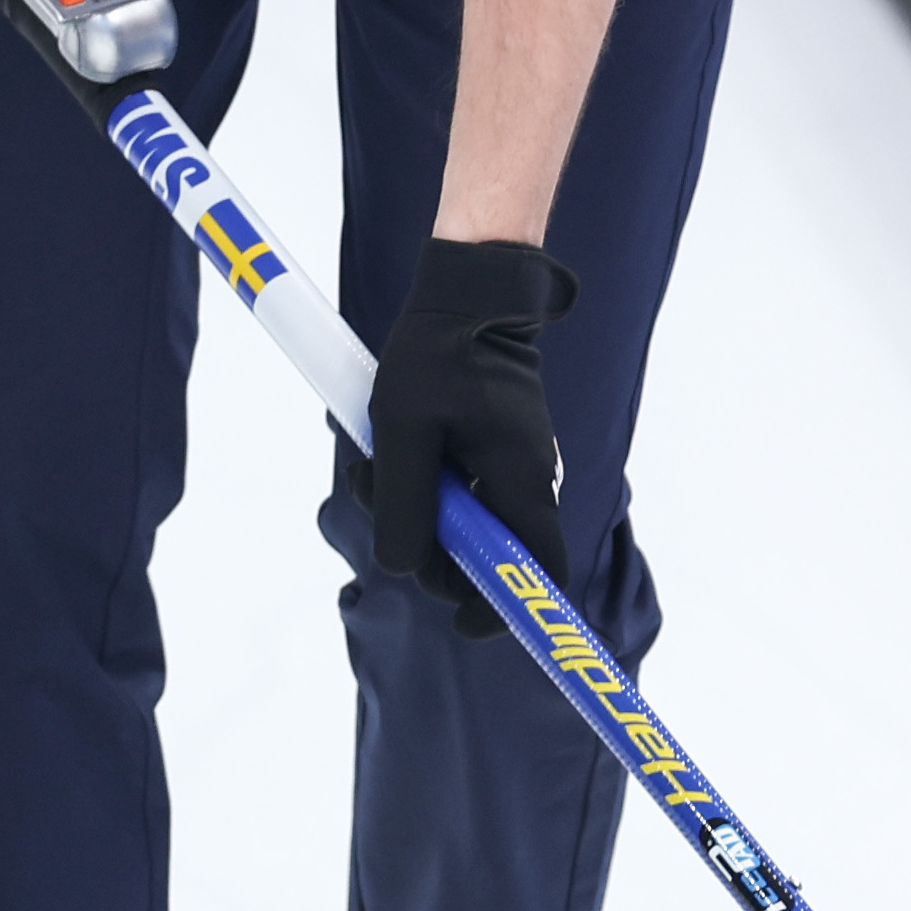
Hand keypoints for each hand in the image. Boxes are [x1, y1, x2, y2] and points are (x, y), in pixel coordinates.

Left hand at [366, 239, 574, 631]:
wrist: (467, 291)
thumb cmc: (438, 354)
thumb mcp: (404, 433)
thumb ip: (405, 505)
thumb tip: (406, 569)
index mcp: (523, 484)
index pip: (541, 571)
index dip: (507, 607)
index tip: (464, 620)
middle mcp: (527, 482)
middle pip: (489, 554)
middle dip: (429, 549)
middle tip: (377, 504)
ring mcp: (510, 465)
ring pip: (463, 520)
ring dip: (413, 509)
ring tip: (370, 467)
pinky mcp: (491, 449)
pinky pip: (457, 488)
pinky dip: (421, 483)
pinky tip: (390, 451)